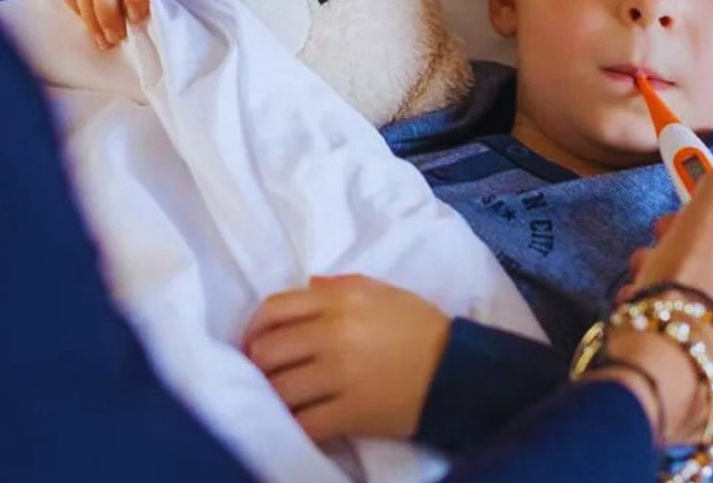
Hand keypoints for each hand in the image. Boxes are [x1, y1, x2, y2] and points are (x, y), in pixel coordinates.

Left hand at [241, 274, 450, 442]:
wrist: (458, 371)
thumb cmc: (420, 328)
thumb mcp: (383, 292)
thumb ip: (340, 286)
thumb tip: (306, 286)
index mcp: (340, 301)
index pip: (274, 308)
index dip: (254, 327)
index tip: (254, 342)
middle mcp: (334, 334)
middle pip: (268, 350)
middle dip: (258, 365)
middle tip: (265, 375)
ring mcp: (341, 375)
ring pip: (279, 389)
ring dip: (272, 397)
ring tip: (278, 400)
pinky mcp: (352, 412)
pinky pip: (305, 423)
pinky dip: (294, 426)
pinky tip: (298, 423)